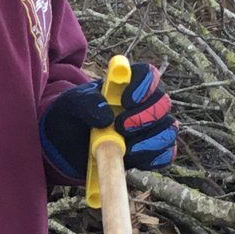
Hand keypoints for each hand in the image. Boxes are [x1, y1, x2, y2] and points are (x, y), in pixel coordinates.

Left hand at [39, 62, 177, 184]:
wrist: (66, 144)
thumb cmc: (71, 116)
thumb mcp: (70, 104)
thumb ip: (86, 103)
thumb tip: (106, 117)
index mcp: (127, 84)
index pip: (148, 75)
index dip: (144, 86)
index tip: (126, 100)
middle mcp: (144, 103)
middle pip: (162, 104)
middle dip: (144, 117)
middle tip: (121, 127)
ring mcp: (150, 128)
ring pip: (168, 130)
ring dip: (150, 141)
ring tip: (125, 148)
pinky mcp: (150, 152)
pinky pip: (165, 154)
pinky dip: (154, 158)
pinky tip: (133, 158)